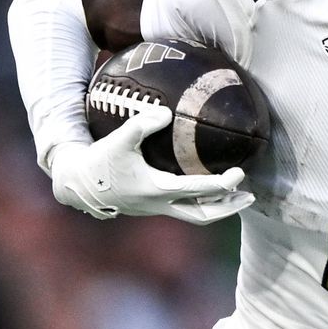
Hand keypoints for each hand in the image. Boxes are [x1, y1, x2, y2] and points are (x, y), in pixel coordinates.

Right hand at [49, 102, 254, 224]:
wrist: (78, 184)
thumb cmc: (100, 161)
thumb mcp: (119, 139)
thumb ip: (142, 124)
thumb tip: (166, 112)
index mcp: (157, 190)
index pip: (198, 191)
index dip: (222, 185)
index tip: (240, 173)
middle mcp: (160, 205)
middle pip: (203, 215)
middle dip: (228, 207)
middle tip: (250, 196)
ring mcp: (156, 208)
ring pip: (195, 216)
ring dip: (219, 208)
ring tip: (239, 198)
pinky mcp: (152, 206)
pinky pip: (184, 209)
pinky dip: (202, 202)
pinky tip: (209, 189)